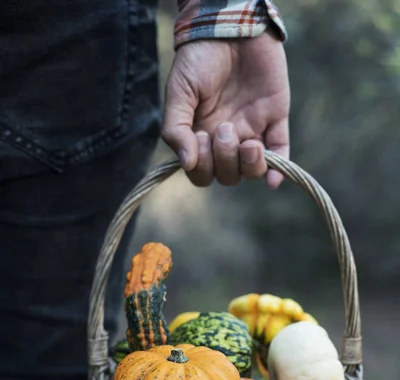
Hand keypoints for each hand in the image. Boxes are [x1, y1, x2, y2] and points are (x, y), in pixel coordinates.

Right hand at [161, 30, 289, 188]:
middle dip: (225, 160)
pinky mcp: (275, 118)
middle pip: (228, 176)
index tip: (201, 138)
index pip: (202, 174)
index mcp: (201, 136)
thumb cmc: (198, 58)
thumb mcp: (178, 92)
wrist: (229, 24)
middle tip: (224, 127)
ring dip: (250, 165)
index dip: (203, 167)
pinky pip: (281, 153)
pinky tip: (274, 180)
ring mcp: (252, 130)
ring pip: (253, 170)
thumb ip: (175, 129)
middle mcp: (227, 140)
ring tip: (250, 144)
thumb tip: (186, 163)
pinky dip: (279, 169)